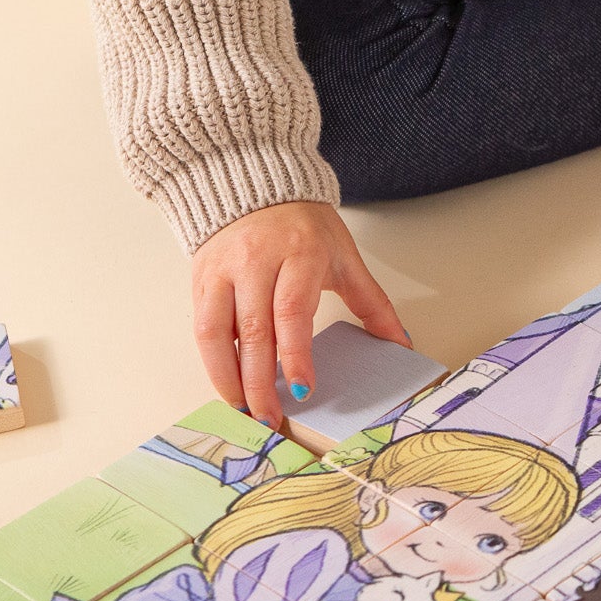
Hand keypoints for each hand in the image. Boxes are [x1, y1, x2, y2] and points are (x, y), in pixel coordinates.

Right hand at [191, 202, 410, 427]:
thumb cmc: (303, 224)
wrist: (254, 184)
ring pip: (215, 331)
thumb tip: (399, 343)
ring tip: (242, 408)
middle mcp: (255, 261)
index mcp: (298, 254)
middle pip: (253, 330)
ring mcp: (222, 269)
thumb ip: (371, 302)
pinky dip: (212, 359)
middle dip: (259, 381)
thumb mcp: (344, 257)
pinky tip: (226, 382)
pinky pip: (201, 324)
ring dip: (227, 377)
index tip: (302, 389)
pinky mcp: (200, 277)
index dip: (294, 354)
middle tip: (269, 417)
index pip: (291, 311)